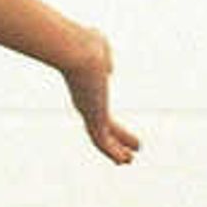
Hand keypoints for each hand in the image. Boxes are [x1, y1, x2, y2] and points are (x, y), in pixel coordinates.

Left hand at [61, 28, 139, 165]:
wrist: (78, 52)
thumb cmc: (86, 44)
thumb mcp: (99, 47)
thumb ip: (104, 56)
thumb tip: (108, 70)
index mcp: (85, 89)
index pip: (98, 106)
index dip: (108, 118)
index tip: (114, 125)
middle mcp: (84, 103)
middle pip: (101, 127)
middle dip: (115, 139)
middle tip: (124, 150)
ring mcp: (88, 112)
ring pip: (101, 138)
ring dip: (115, 151)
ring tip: (128, 161)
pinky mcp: (93, 119)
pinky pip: (102, 142)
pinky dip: (112, 152)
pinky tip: (123, 161)